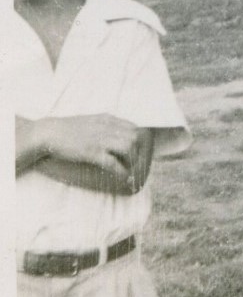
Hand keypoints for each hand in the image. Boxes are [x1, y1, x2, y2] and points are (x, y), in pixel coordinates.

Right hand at [25, 115, 153, 194]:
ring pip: (128, 147)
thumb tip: (118, 134)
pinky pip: (112, 162)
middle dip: (138, 151)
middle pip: (135, 137)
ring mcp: (100, 140)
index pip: (134, 127)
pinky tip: (123, 176)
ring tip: (130, 170)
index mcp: (108, 119)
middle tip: (135, 163)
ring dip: (132, 161)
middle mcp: (107, 127)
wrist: (49, 133)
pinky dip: (121, 170)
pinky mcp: (91, 152)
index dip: (139, 140)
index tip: (139, 151)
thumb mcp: (92, 121)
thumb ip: (106, 125)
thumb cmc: (69, 128)